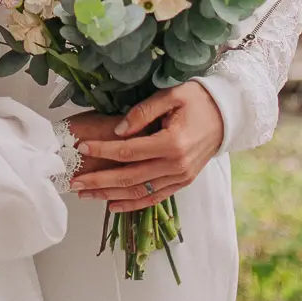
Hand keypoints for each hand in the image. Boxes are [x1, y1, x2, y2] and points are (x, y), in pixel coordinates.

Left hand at [69, 83, 223, 211]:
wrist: (226, 115)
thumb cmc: (197, 100)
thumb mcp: (170, 96)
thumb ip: (142, 113)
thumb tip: (118, 131)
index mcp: (172, 143)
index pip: (128, 150)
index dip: (103, 150)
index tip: (82, 147)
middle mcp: (176, 166)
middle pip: (130, 177)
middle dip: (99, 180)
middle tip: (75, 182)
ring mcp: (180, 178)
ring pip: (139, 192)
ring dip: (110, 195)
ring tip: (86, 194)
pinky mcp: (182, 183)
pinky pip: (154, 198)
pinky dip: (133, 204)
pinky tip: (113, 205)